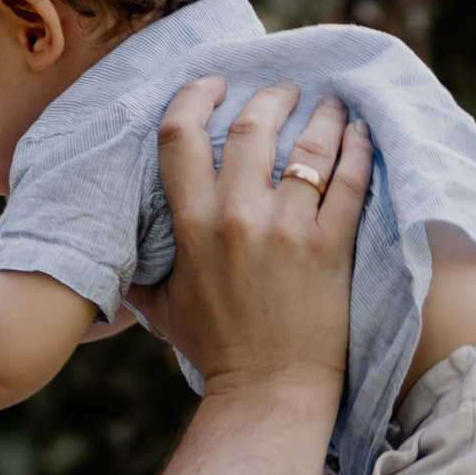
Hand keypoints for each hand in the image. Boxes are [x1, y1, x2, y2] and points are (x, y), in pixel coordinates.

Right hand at [135, 79, 366, 397]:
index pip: (181, 135)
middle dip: (270, 97)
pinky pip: (349, 181)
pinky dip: (358, 149)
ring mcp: (286, 230)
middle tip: (285, 89)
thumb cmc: (214, 349)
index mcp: (191, 225)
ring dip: (323, 116)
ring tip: (332, 105)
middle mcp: (236, 218)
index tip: (215, 83)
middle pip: (253, 127)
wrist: (268, 391)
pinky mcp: (330, 247)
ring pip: (308, 147)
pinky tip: (363, 134)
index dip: (196, 96)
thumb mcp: (160, 307)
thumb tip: (112, 246)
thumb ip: (138, 268)